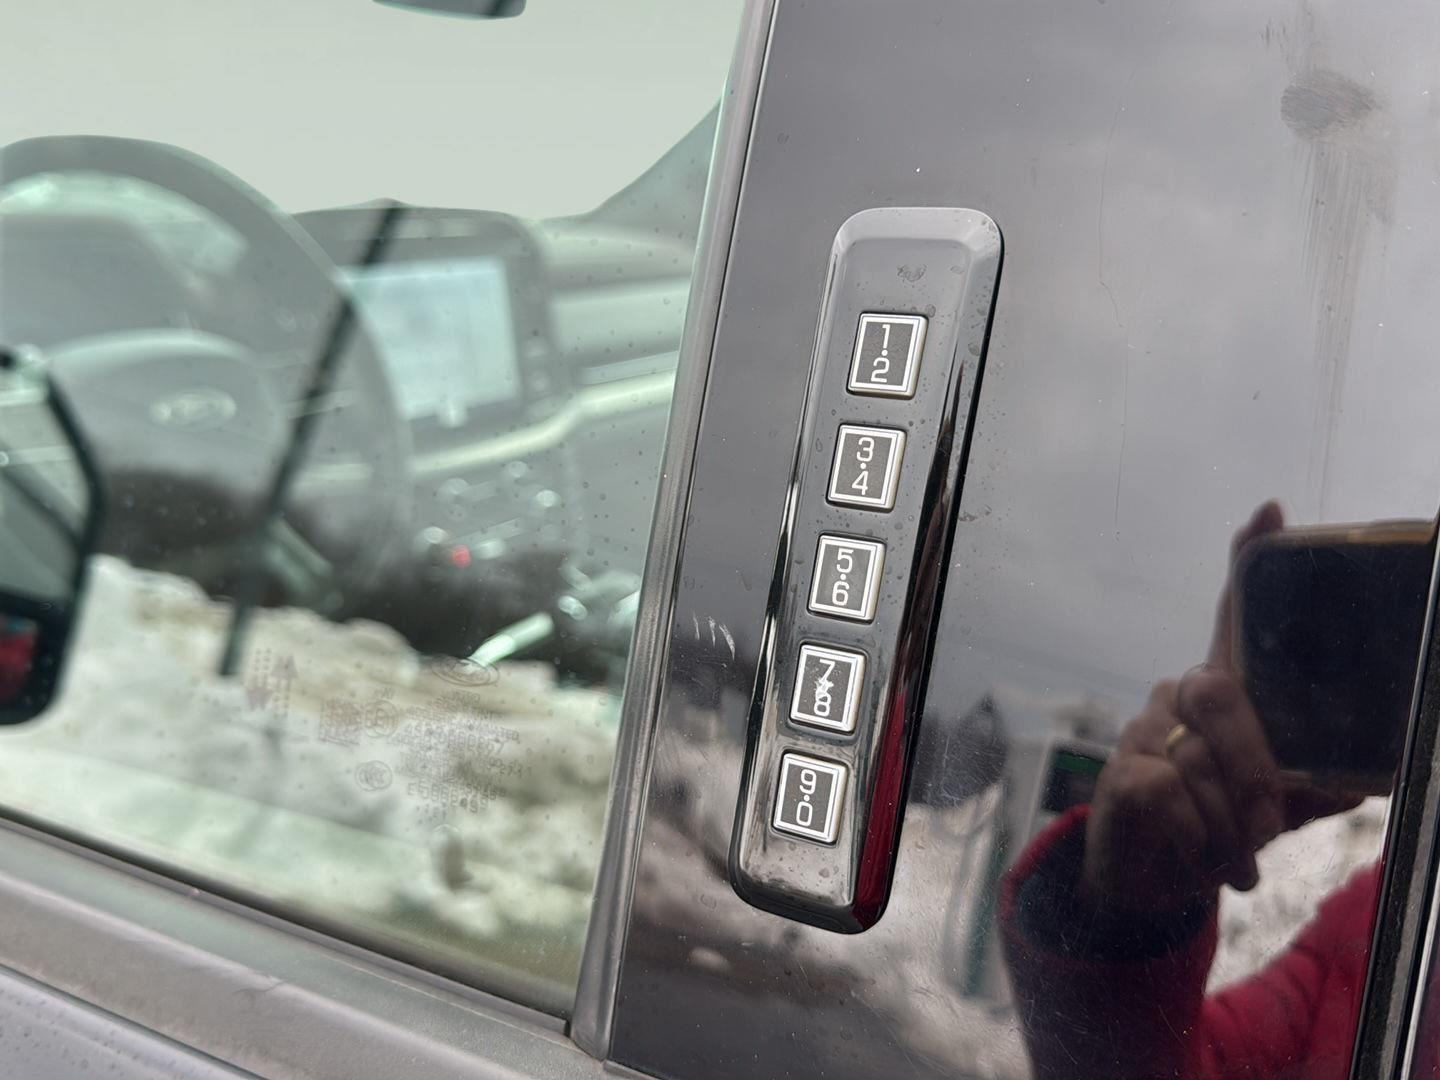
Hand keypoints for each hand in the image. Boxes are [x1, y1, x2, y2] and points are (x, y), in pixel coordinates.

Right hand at [1079, 502, 1355, 913]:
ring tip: (1238, 858)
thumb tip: (1370, 776)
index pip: (1234, 616)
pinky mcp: (1122, 770)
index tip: (1268, 512)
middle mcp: (1179, 696)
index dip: (1247, 562)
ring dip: (1229, 820)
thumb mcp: (1276, 808)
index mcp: (1224, 695)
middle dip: (1255, 766)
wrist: (1150, 885)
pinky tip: (1199, 856)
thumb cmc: (1216, 828)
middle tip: (1270, 825)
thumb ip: (1313, 785)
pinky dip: (1197, 836)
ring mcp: (1145, 729)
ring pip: (1198, 755)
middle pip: (1220, 692)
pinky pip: (1170, 792)